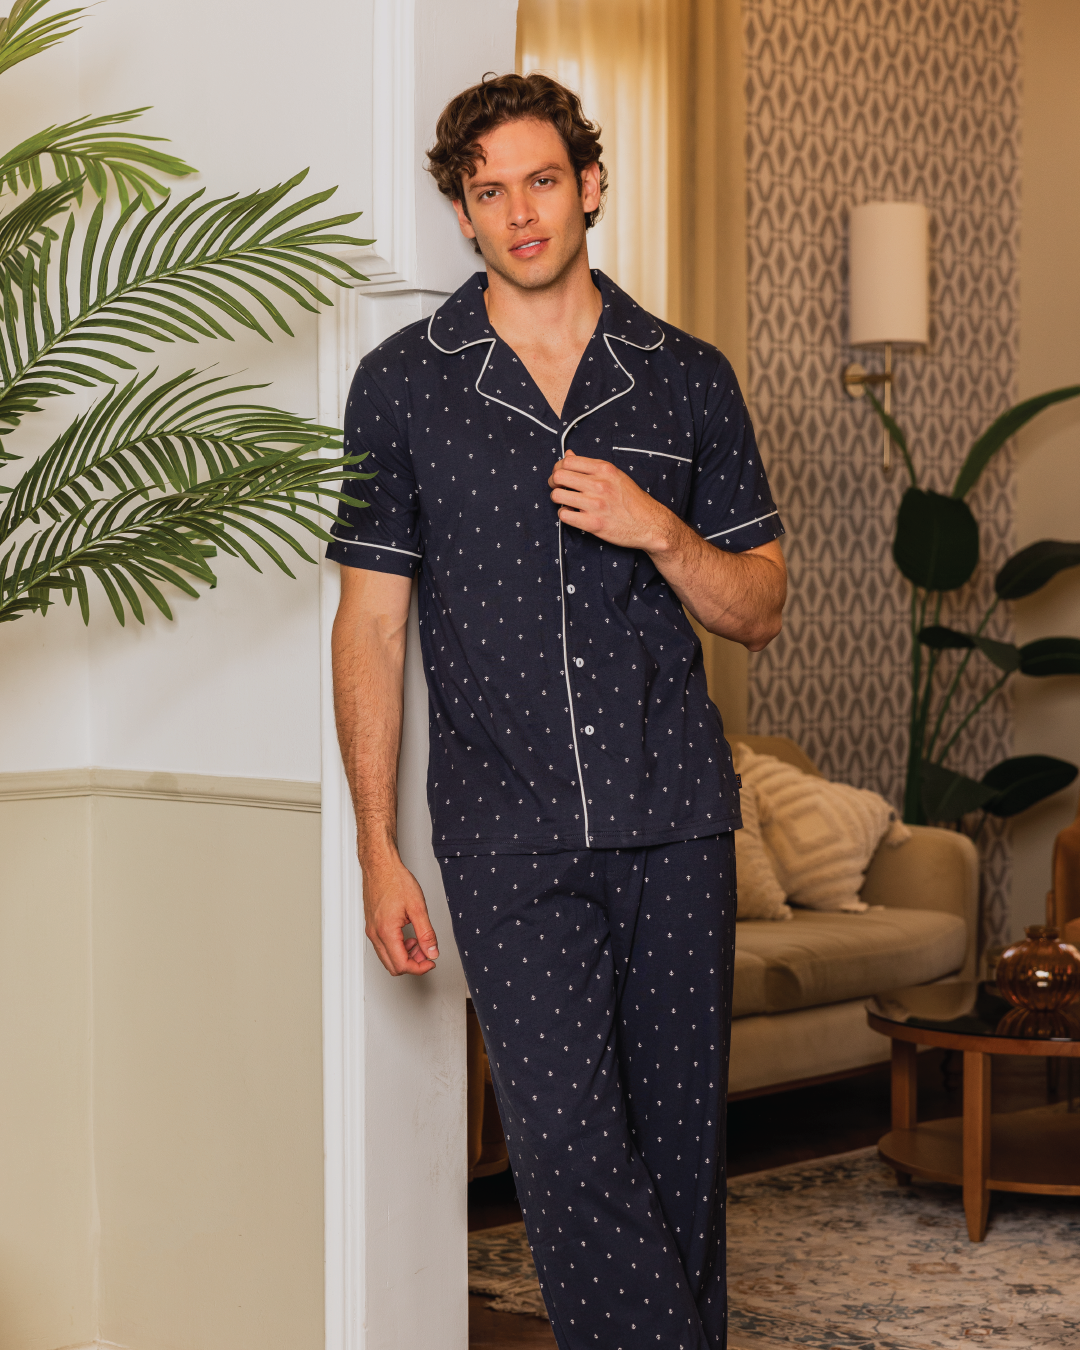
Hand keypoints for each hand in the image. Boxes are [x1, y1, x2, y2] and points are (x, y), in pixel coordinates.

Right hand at [361, 857, 439, 975]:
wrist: (380, 866)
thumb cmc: (395, 880)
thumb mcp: (418, 908)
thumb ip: (426, 933)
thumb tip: (432, 952)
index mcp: (386, 931)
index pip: (401, 965)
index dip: (419, 968)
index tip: (431, 961)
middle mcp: (375, 934)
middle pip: (393, 966)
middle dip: (413, 963)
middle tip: (427, 952)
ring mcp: (371, 930)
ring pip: (387, 958)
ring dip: (405, 956)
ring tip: (419, 942)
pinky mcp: (371, 926)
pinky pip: (383, 946)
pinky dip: (397, 947)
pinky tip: (408, 936)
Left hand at [547, 448, 675, 551]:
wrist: (650, 524)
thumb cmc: (632, 499)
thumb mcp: (615, 475)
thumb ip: (590, 466)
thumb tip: (568, 453)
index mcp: (604, 469)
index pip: (567, 461)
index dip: (559, 468)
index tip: (561, 475)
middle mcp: (599, 485)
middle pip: (559, 476)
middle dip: (554, 482)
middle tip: (559, 488)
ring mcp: (595, 505)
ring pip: (557, 495)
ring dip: (558, 499)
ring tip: (566, 502)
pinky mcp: (593, 524)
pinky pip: (564, 515)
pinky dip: (565, 514)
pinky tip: (573, 514)